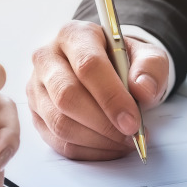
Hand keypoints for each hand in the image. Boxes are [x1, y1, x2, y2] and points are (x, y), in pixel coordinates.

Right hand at [27, 20, 168, 159]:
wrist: (107, 69)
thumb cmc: (124, 62)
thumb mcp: (147, 56)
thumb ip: (150, 68)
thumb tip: (143, 89)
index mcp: (74, 35)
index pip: (88, 65)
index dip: (111, 97)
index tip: (133, 120)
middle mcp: (47, 59)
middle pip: (67, 96)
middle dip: (103, 123)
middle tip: (131, 134)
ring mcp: (37, 88)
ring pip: (60, 123)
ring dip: (97, 140)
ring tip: (125, 141)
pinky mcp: (37, 115)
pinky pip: (59, 142)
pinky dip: (89, 151)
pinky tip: (110, 146)